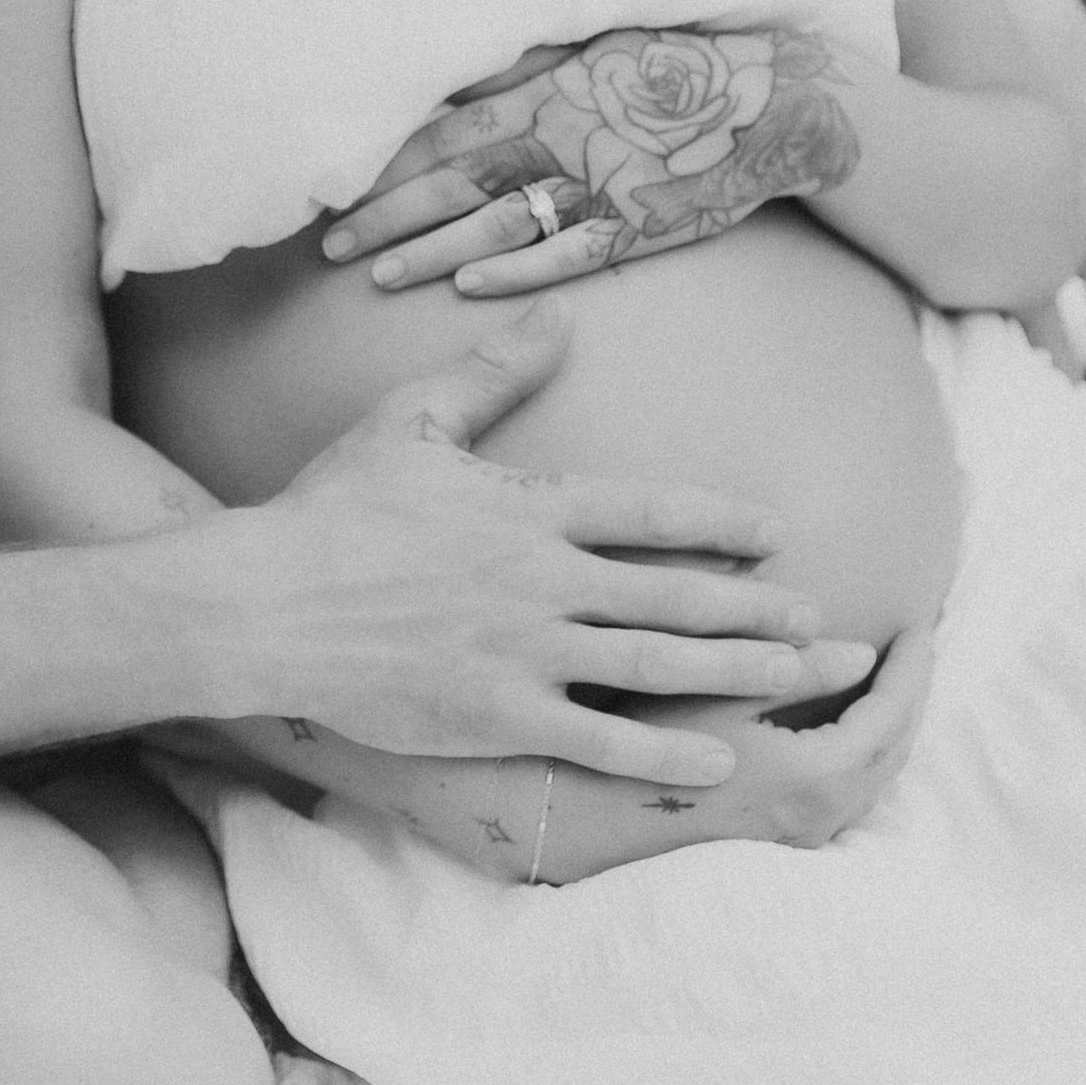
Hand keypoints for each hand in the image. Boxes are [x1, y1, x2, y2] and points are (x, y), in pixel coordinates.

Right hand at [239, 306, 879, 789]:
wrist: (265, 600)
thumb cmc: (333, 507)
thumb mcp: (411, 421)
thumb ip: (492, 374)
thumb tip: (557, 321)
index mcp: (527, 508)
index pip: (649, 512)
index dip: (721, 523)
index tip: (777, 533)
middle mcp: (541, 580)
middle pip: (672, 594)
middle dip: (755, 609)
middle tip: (819, 622)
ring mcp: (523, 651)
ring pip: (654, 665)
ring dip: (734, 672)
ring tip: (796, 679)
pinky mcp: (495, 716)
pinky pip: (598, 738)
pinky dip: (663, 753)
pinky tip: (716, 763)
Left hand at [319, 25, 861, 297]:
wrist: (778, 100)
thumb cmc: (680, 69)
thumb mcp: (595, 48)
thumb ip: (525, 65)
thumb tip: (455, 71)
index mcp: (544, 91)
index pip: (445, 130)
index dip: (386, 161)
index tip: (335, 186)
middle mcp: (561, 134)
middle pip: (455, 180)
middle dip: (387, 214)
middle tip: (329, 246)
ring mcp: (600, 182)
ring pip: (497, 220)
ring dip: (431, 250)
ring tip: (378, 277)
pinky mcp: (639, 224)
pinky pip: (567, 252)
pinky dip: (515, 269)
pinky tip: (467, 288)